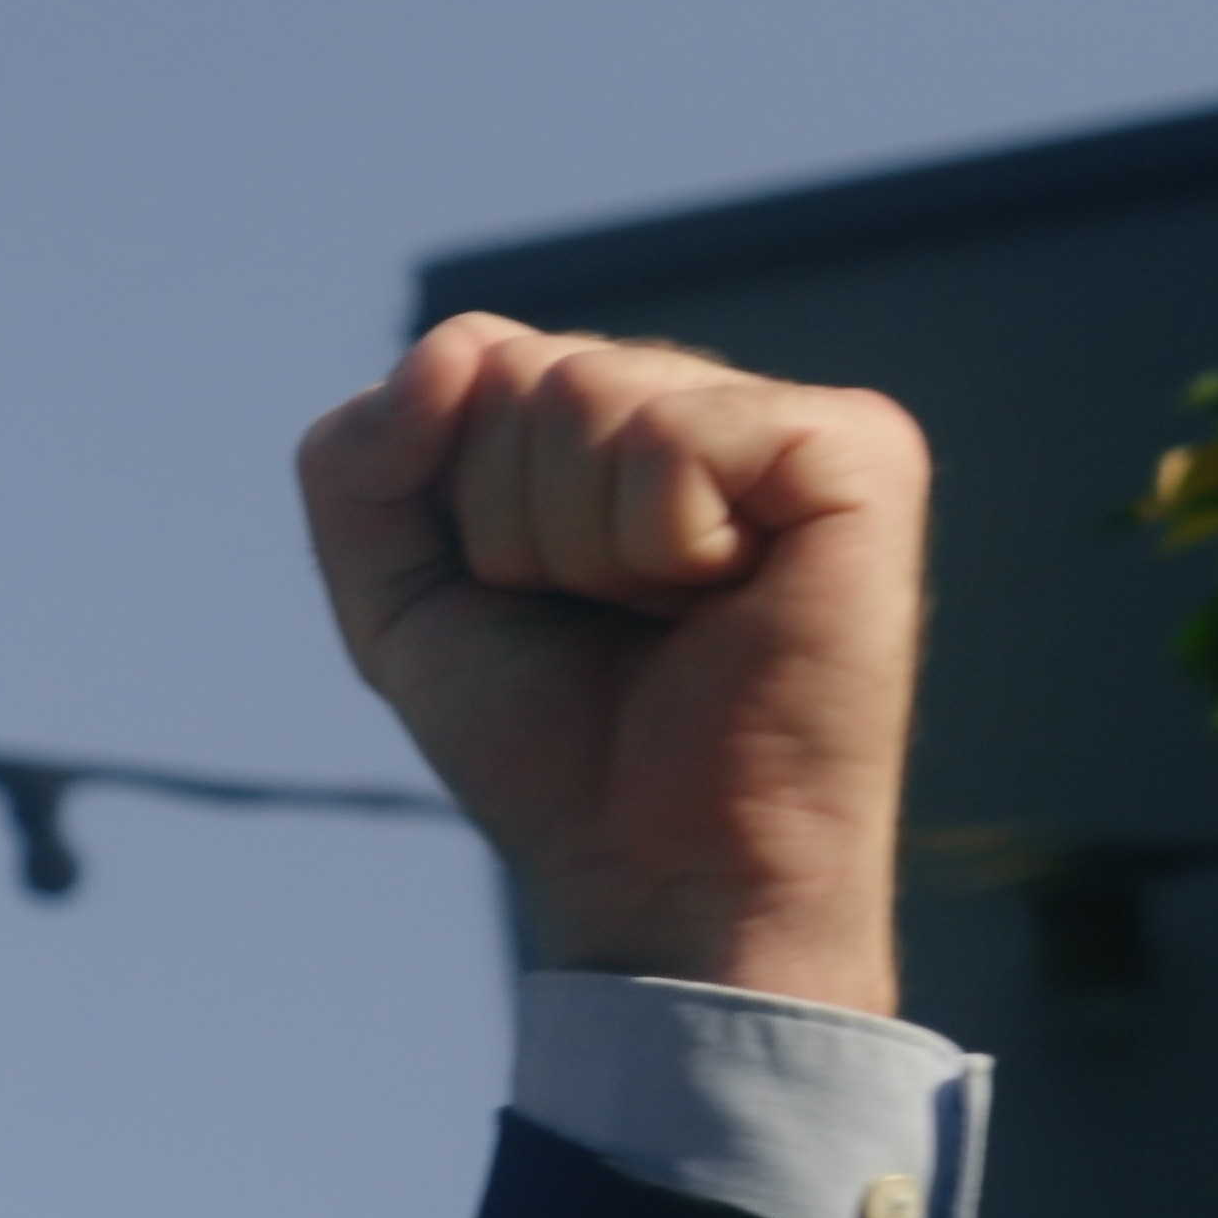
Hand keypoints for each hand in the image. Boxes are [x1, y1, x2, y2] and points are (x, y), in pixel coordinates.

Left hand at [299, 316, 925, 1017]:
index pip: (468, 359)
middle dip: (509, 523)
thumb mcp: (393, 598)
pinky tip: (719, 598)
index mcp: (607, 421)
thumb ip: (358, 461)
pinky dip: (658, 545)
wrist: (652, 870)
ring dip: (580, 546)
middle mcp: (702, 401)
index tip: (521, 599)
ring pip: (587, 392)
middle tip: (596, 619)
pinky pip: (674, 435)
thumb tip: (450, 346)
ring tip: (657, 617)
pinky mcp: (859, 453)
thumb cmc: (547, 745)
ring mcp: (790, 418)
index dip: (451, 504)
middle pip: (518, 370)